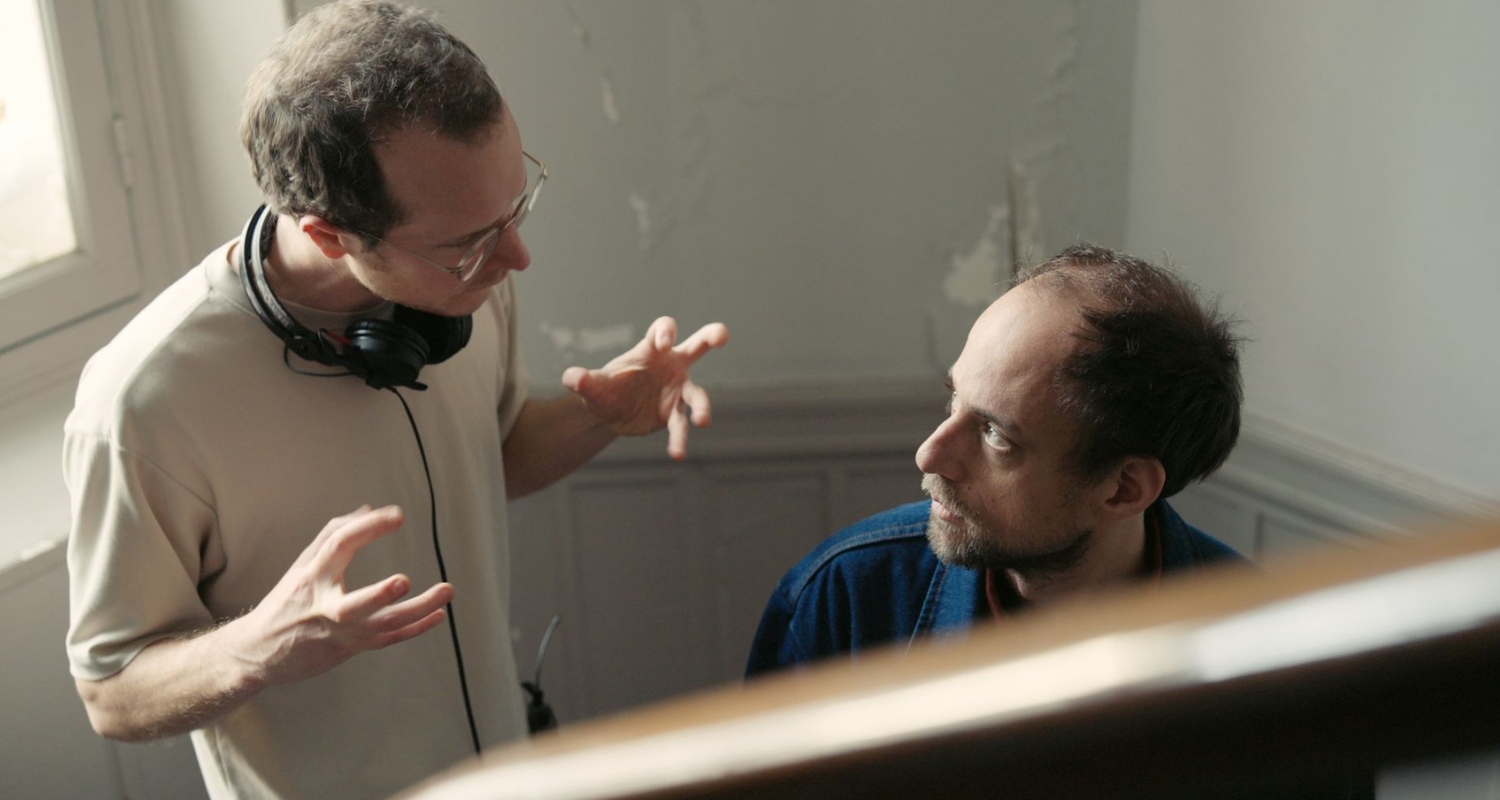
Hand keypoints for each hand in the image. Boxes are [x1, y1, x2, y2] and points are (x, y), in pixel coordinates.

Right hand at [238, 505, 452, 686]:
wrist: (258, 652)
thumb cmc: (286, 602)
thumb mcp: (303, 565)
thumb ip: (334, 534)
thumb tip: (369, 508)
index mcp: (311, 577)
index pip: (338, 545)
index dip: (367, 528)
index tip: (397, 515)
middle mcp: (324, 606)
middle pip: (354, 605)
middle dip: (379, 595)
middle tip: (404, 581)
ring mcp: (340, 632)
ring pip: (382, 625)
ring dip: (418, 610)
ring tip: (447, 590)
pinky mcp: (351, 648)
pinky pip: (388, 639)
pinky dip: (415, 628)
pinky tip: (438, 614)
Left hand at [562, 316, 728, 459]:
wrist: (610, 414)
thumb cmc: (604, 389)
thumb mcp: (592, 386)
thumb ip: (583, 380)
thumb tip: (572, 378)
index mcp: (650, 350)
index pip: (663, 331)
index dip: (666, 332)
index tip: (664, 343)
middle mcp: (670, 366)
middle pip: (697, 345)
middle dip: (711, 336)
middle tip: (722, 335)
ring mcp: (677, 390)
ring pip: (697, 395)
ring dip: (702, 407)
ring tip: (703, 421)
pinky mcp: (675, 414)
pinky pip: (681, 425)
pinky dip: (679, 439)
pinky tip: (677, 453)